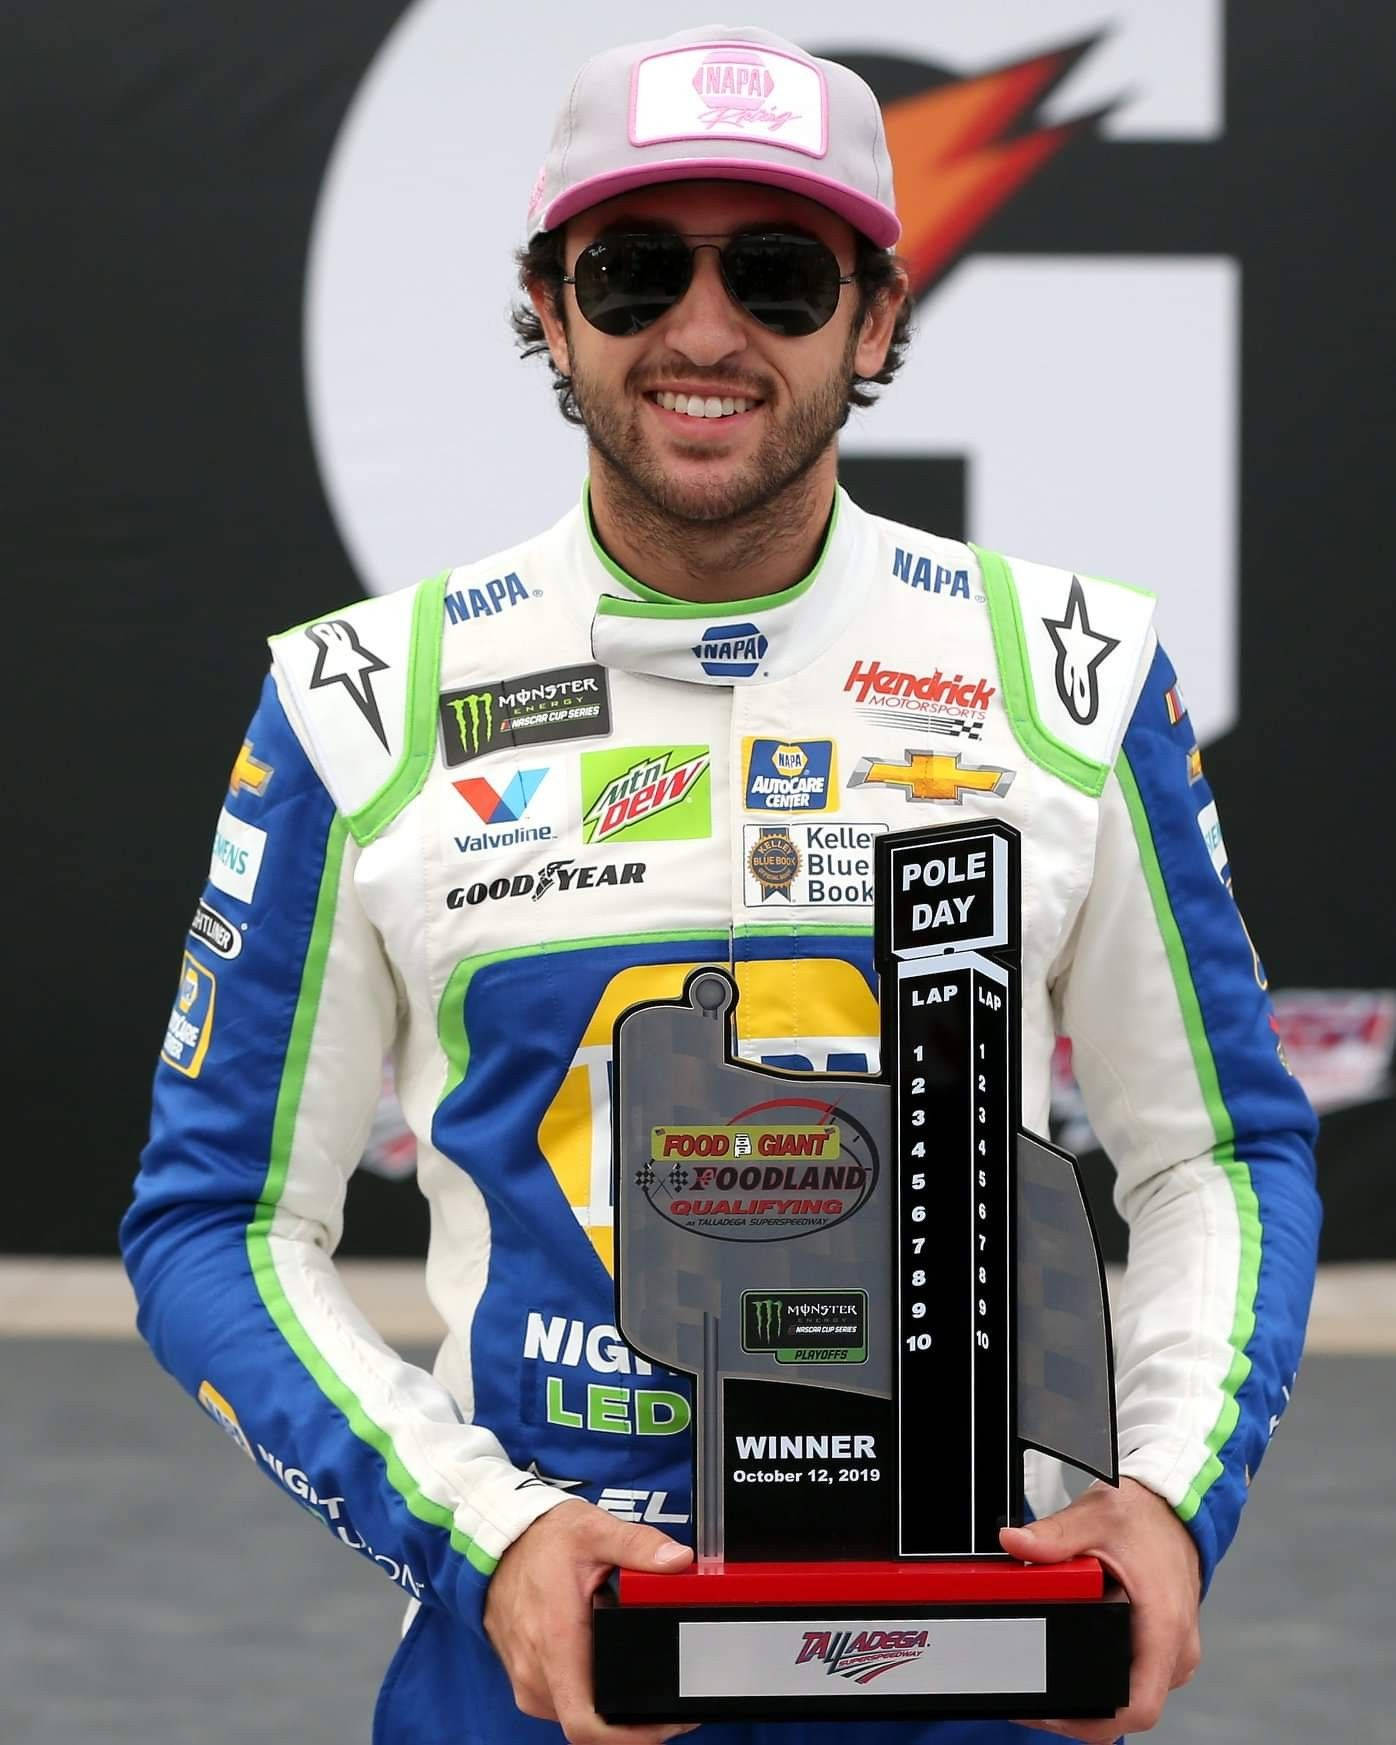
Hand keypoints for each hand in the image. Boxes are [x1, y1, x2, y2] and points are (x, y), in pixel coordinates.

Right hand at [483, 1497, 697, 1743]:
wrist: (500, 1541)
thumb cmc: (542, 1540)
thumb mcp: (594, 1531)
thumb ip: (638, 1546)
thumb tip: (678, 1560)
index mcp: (556, 1643)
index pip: (586, 1722)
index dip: (631, 1735)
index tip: (668, 1723)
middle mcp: (537, 1671)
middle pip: (590, 1725)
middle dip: (634, 1721)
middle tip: (671, 1702)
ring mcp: (528, 1680)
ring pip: (577, 1716)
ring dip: (611, 1710)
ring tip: (647, 1684)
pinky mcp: (527, 1678)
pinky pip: (563, 1702)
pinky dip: (590, 1696)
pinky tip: (611, 1672)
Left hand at [999, 1477, 1202, 1739]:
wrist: (1172, 1509)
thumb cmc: (1144, 1518)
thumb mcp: (1093, 1519)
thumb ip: (1052, 1536)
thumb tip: (1014, 1543)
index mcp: (1163, 1627)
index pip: (1138, 1707)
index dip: (1092, 1721)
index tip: (1051, 1712)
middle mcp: (1175, 1649)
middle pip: (1130, 1709)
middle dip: (1081, 1710)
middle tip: (1036, 1697)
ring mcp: (1173, 1652)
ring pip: (1133, 1696)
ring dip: (1095, 1695)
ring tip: (1049, 1679)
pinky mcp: (1165, 1647)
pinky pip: (1137, 1678)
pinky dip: (1107, 1677)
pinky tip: (1075, 1662)